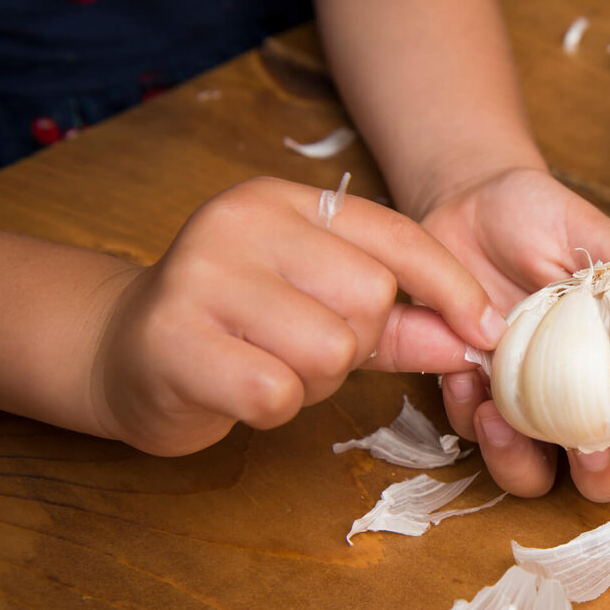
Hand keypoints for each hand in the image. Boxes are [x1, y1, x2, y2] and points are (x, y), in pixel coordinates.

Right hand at [89, 176, 501, 455]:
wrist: (125, 356)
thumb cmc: (241, 331)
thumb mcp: (324, 311)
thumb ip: (402, 322)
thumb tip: (478, 338)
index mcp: (282, 203)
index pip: (393, 234)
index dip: (448, 285)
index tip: (484, 329)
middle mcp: (239, 223)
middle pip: (368, 298)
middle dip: (356, 344)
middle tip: (305, 349)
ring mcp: (200, 275)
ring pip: (328, 349)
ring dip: (314, 380)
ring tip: (271, 365)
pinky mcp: (173, 339)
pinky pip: (277, 391)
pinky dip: (275, 406)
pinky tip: (240, 388)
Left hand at [422, 166, 609, 502]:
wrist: (462, 202)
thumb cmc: (535, 216)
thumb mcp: (585, 231)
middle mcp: (577, 399)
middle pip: (601, 475)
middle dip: (597, 475)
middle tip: (584, 450)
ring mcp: (523, 405)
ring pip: (530, 474)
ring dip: (517, 461)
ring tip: (498, 415)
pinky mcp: (471, 394)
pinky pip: (469, 431)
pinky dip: (465, 413)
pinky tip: (463, 370)